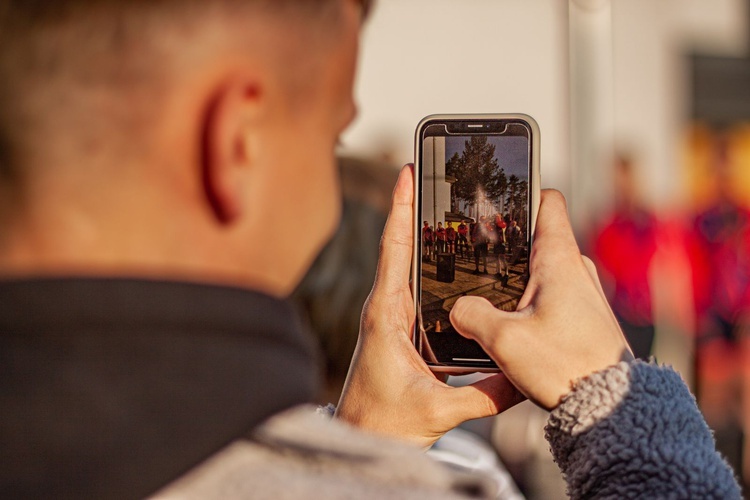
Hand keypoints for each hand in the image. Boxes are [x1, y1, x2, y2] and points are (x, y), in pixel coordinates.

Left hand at [335, 165, 524, 448]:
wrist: (361, 436)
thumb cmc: (384, 422)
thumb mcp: (438, 410)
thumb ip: (483, 395)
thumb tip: (522, 377)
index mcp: (386, 315)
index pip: (394, 249)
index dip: (401, 208)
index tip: (407, 172)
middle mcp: (385, 307)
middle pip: (399, 245)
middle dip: (413, 207)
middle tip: (428, 173)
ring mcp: (391, 315)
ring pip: (405, 262)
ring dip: (418, 230)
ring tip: (437, 201)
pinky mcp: (399, 326)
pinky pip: (413, 283)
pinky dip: (424, 259)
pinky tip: (444, 252)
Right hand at [450, 190, 632, 410]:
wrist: (610, 406)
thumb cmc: (566, 367)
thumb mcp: (504, 341)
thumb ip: (472, 316)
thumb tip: (458, 309)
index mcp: (560, 259)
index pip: (547, 201)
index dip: (521, 195)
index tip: (496, 207)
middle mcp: (576, 269)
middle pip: (537, 237)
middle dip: (505, 246)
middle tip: (475, 260)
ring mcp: (582, 292)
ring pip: (541, 270)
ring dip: (515, 280)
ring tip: (488, 299)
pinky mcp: (583, 316)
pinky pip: (550, 294)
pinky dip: (528, 301)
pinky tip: (511, 324)